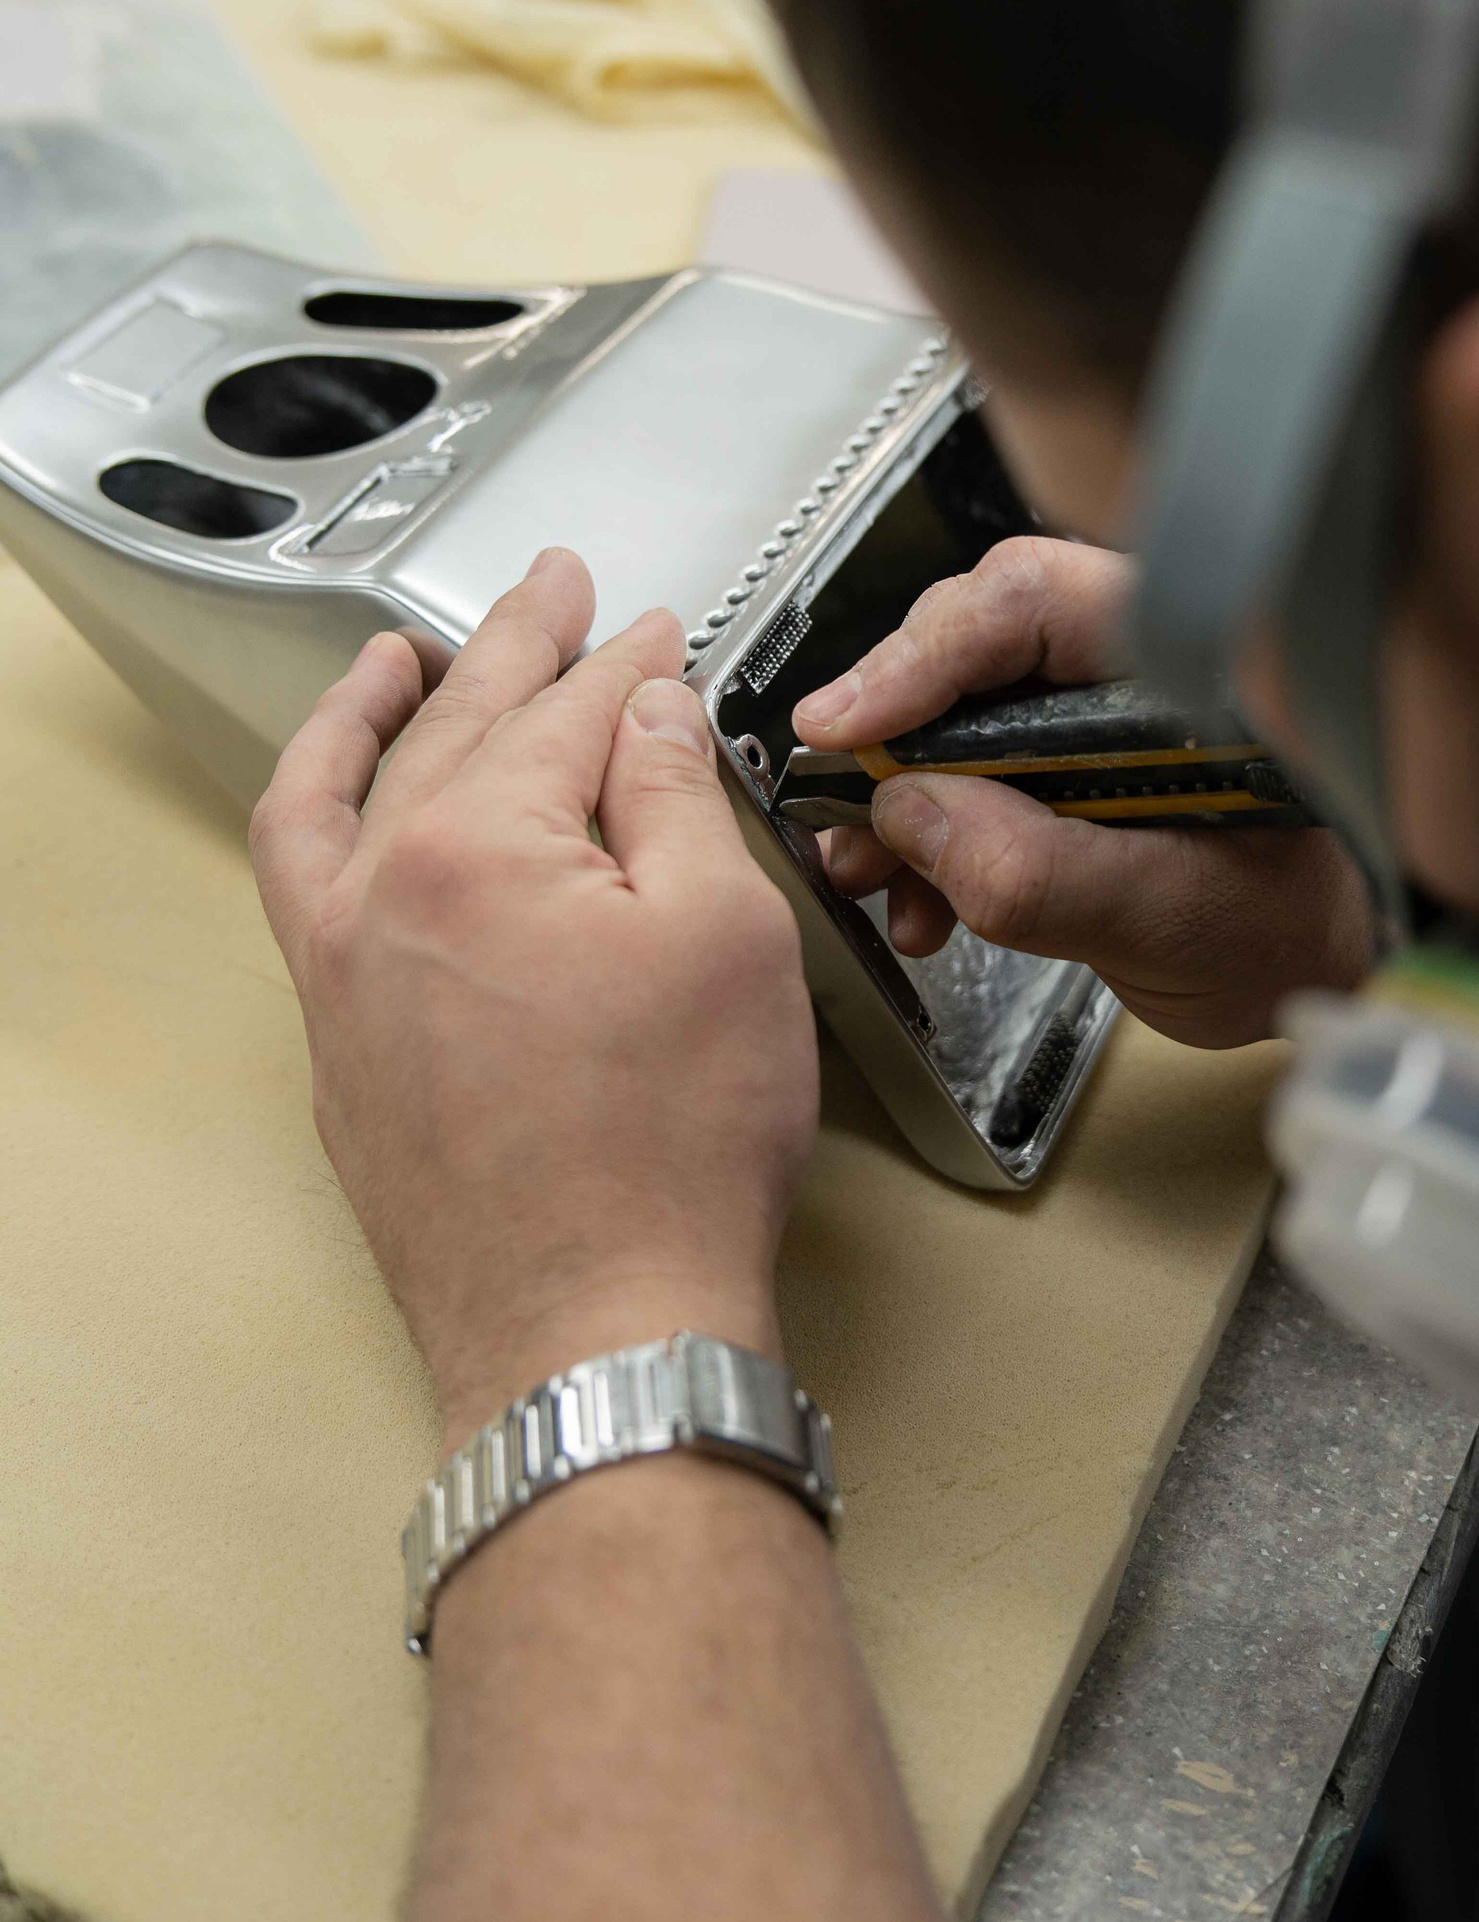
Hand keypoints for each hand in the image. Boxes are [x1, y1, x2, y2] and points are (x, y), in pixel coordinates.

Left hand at [252, 550, 818, 1449]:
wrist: (594, 1331)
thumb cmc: (667, 1156)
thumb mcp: (725, 935)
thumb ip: (677, 798)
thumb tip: (645, 715)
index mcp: (479, 847)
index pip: (568, 717)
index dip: (628, 665)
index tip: (658, 632)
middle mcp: (382, 898)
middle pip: (459, 735)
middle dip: (517, 649)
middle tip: (556, 589)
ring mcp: (345, 978)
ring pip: (347, 801)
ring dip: (375, 714)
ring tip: (398, 658)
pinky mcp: (344, 1052)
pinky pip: (309, 894)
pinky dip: (330, 826)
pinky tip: (359, 818)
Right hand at [791, 536, 1374, 1047]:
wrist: (1318, 982)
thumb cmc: (1287, 932)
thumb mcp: (1168, 917)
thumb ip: (1039, 872)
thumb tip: (911, 815)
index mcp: (1188, 657)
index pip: (1031, 601)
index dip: (921, 655)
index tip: (845, 727)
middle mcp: (1134, 658)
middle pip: (976, 647)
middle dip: (894, 736)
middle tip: (842, 815)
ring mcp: (1093, 707)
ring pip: (958, 711)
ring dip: (898, 798)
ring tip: (868, 877)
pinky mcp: (1065, 759)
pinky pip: (969, 769)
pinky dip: (927, 833)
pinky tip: (919, 900)